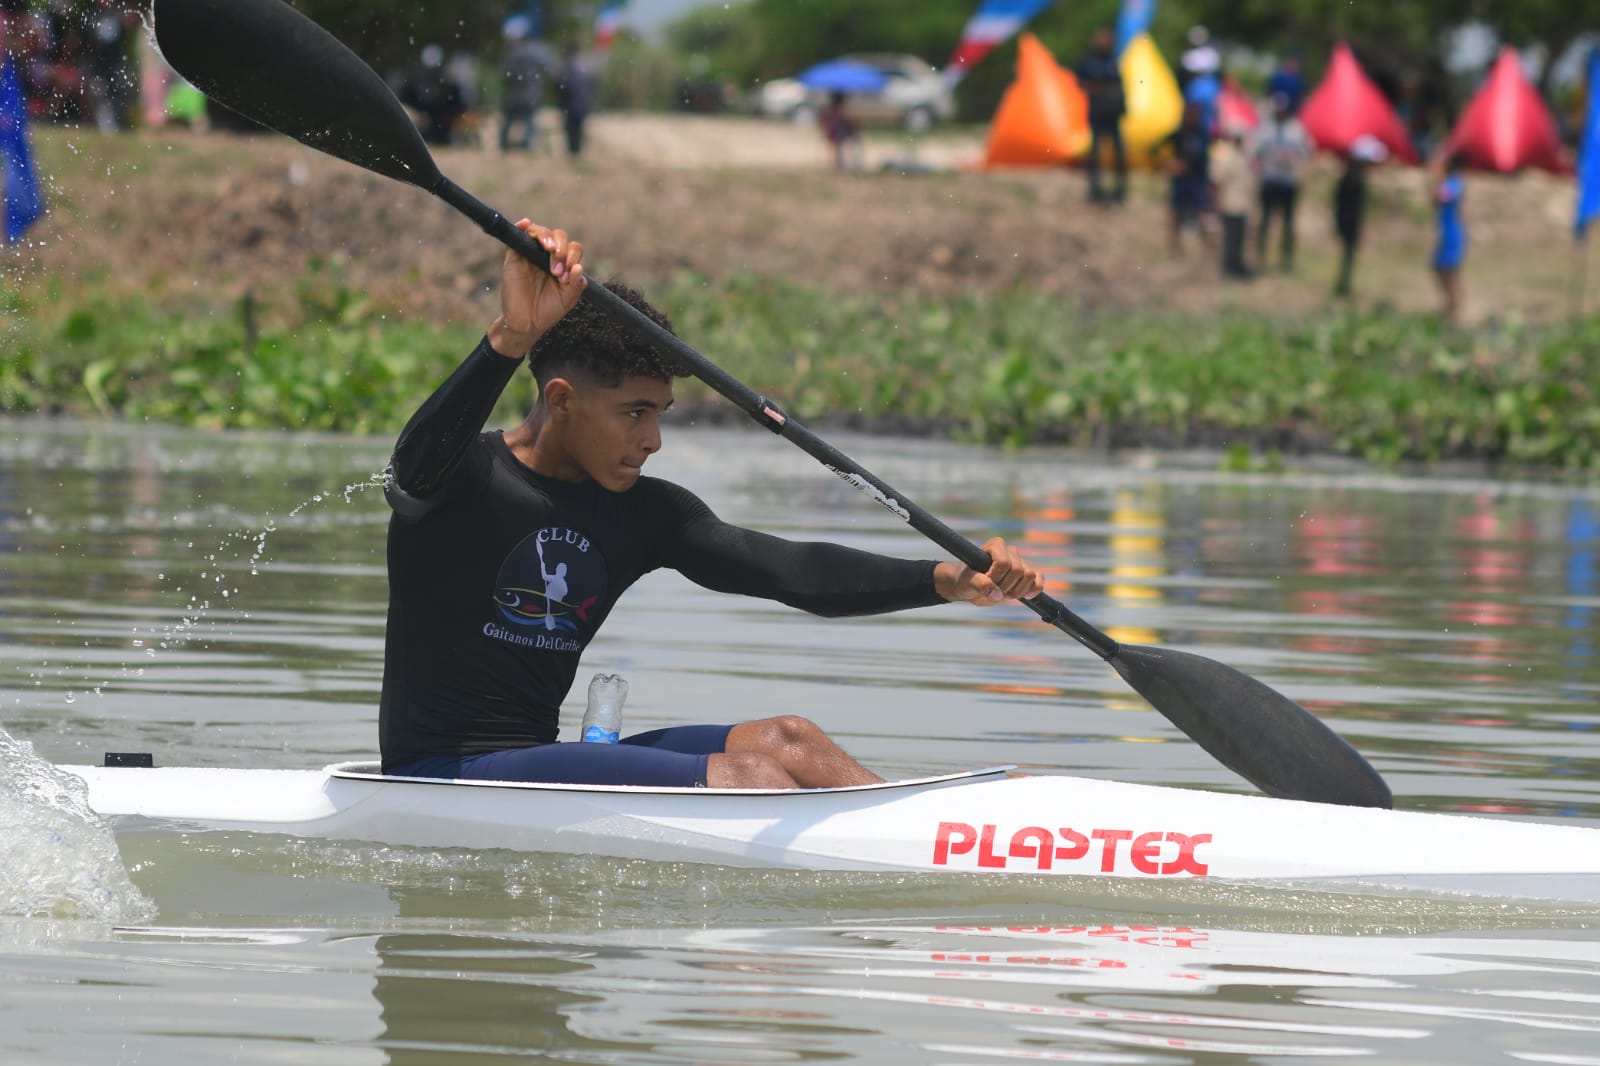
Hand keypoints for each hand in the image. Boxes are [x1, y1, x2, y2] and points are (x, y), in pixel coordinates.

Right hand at [487, 219, 585, 358]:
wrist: (526, 324)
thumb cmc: (547, 311)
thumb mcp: (568, 299)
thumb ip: (576, 284)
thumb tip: (579, 267)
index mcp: (563, 264)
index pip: (572, 248)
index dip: (573, 257)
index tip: (567, 278)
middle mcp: (547, 256)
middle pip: (558, 236)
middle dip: (562, 249)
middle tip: (557, 271)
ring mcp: (530, 254)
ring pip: (540, 232)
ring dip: (548, 238)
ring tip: (551, 250)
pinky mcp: (514, 256)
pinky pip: (518, 235)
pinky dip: (523, 226)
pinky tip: (526, 224)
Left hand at [934, 537, 1043, 606]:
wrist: (971, 588)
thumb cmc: (967, 581)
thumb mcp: (967, 582)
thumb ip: (979, 584)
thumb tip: (997, 594)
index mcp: (995, 545)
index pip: (1004, 562)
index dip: (996, 577)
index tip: (985, 582)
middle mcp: (1010, 551)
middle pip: (1018, 570)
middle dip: (1006, 586)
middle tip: (993, 592)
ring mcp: (1020, 562)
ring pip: (1030, 575)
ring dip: (1018, 590)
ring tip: (1004, 594)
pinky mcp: (1027, 574)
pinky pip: (1039, 579)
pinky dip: (1035, 589)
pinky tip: (1027, 596)